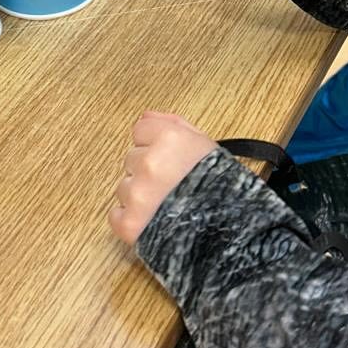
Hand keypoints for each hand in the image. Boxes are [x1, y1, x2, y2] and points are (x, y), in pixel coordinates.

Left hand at [109, 111, 215, 244]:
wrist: (230, 231)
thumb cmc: (223, 189)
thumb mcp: (206, 146)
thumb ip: (173, 125)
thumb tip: (146, 116)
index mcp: (170, 140)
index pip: (140, 131)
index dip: (154, 144)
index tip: (168, 158)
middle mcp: (150, 163)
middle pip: (132, 158)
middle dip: (148, 170)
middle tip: (172, 185)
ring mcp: (138, 194)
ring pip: (124, 186)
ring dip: (140, 196)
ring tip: (167, 206)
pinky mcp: (130, 223)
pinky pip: (116, 215)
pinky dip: (131, 219)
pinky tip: (154, 222)